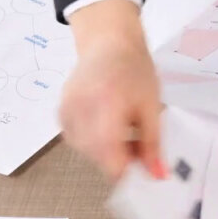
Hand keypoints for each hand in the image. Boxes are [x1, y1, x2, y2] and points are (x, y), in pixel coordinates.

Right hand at [62, 0, 165, 181]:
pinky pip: (76, 140)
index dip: (127, 171)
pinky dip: (92, 141)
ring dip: (105, 151)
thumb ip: (153, 145)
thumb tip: (157, 176)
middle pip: (97, 157)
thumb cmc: (135, 71)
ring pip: (85, 152)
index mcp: (106, 106)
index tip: (143, 169)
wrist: (109, 43)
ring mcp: (65, 112)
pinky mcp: (60, 113)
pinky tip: (105, 125)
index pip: (109, 158)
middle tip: (138, 144)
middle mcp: (80, 111)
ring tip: (122, 129)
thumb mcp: (152, 108)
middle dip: (119, 159)